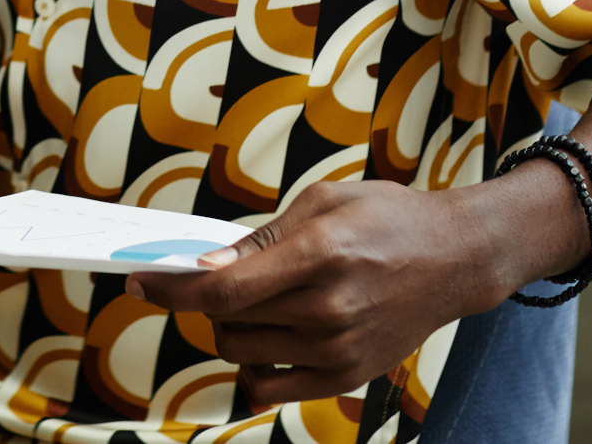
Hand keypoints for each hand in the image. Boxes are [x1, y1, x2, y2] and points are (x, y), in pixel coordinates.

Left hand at [124, 180, 526, 407]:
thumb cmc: (384, 218)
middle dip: (208, 300)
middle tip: (225, 277)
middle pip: (226, 322)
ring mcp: (338, 350)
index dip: (172, 290)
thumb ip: (260, 239)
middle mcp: (327, 309)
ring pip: (241, 353)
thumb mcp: (321, 202)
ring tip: (259, 300)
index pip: (225, 288)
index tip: (139, 282)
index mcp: (318, 253)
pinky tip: (266, 339)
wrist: (452, 259)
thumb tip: (204, 265)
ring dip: (232, 328)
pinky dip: (253, 367)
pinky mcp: (347, 379)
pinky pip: (270, 389)